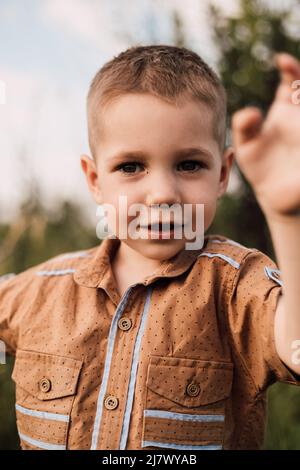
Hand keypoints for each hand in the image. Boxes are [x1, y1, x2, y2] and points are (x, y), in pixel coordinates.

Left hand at [232, 53, 299, 219]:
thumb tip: (252, 112)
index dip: (290, 69)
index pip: (291, 84)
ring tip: (296, 92)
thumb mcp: (246, 146)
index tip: (280, 61)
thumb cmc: (261, 169)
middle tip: (291, 70)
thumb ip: (244, 126)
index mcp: (285, 112)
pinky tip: (296, 120)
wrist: (276, 196)